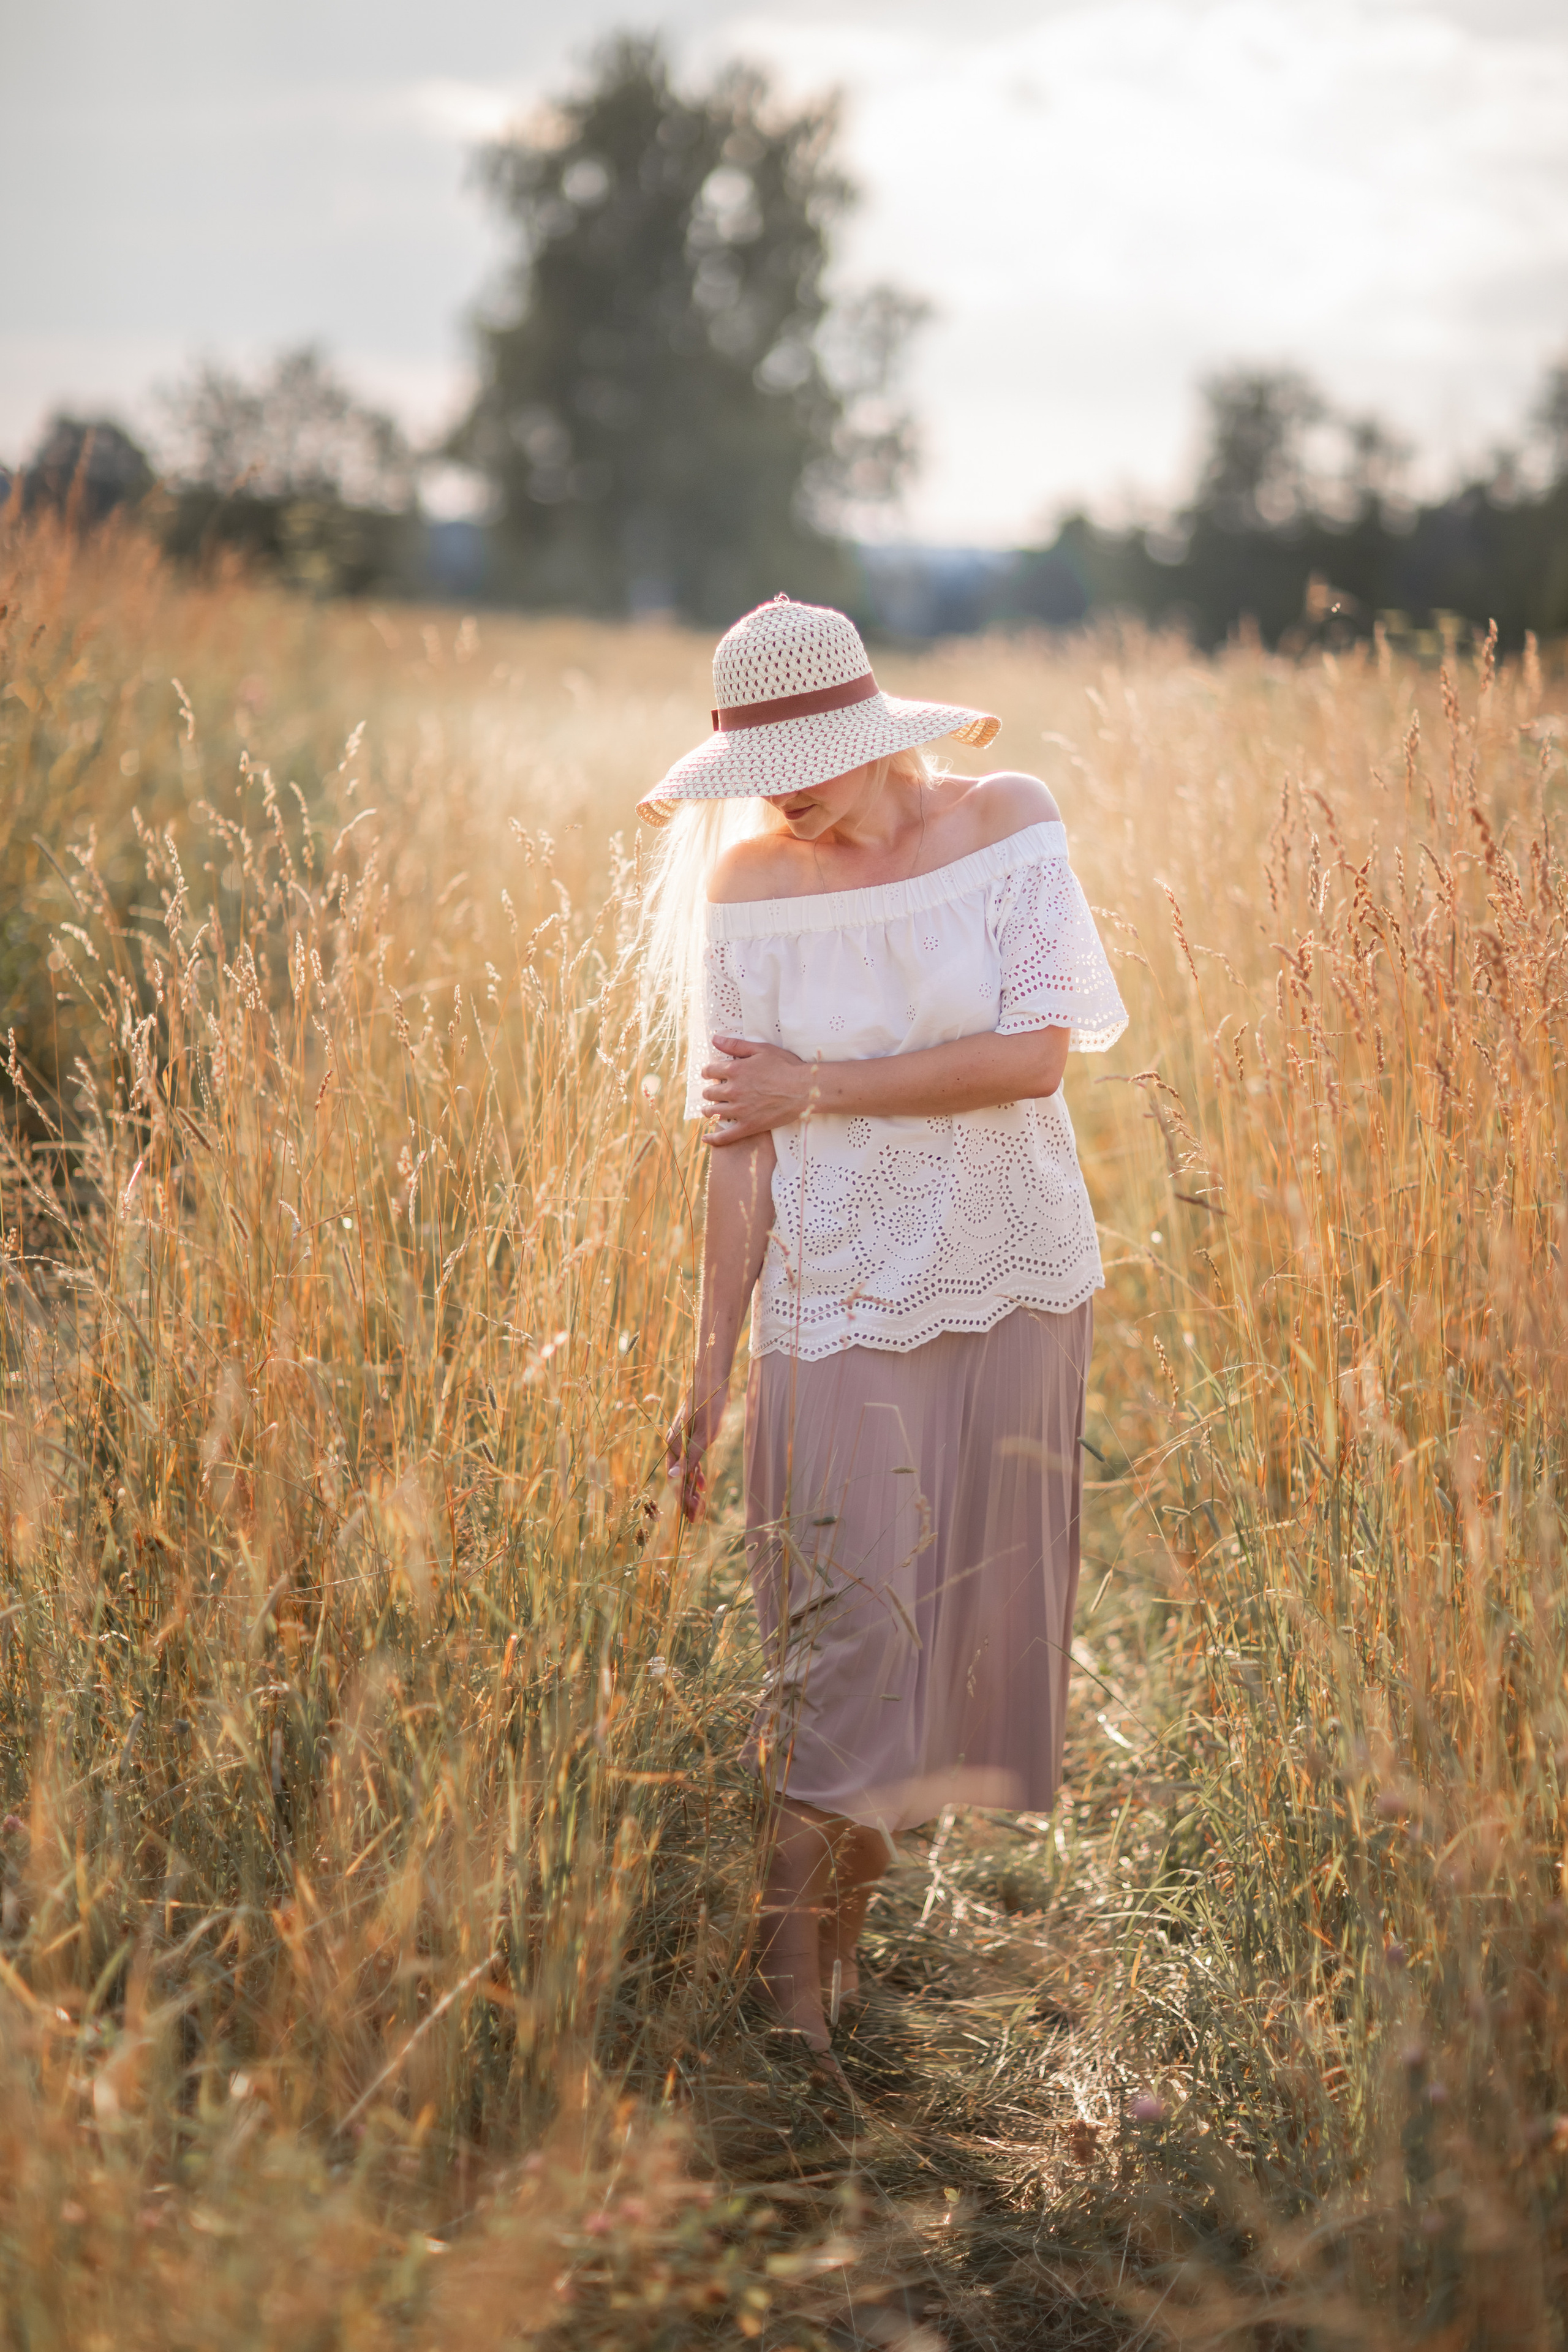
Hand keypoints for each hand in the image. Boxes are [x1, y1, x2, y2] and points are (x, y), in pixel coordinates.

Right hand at [664, 1381, 728, 1521]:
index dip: (684, 1500)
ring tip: (700, 1507)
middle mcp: (675, 1445)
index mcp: (674, 1446)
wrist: (711, 1380)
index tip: (693, 1516)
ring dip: (691, 1490)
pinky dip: (695, 1475)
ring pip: (685, 1471)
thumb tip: (674, 1479)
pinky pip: (690, 1461)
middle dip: (687, 1499)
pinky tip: (701, 1486)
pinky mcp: (690, 1437)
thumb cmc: (708, 1406)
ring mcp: (682, 1441)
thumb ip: (689, 1458)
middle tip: (697, 1518)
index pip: (676, 1480)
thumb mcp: (702, 1436)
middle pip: (678, 1478)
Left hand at [702, 1037, 813, 1144]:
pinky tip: (706, 1138)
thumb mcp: (761, 1049)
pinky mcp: (749, 1126)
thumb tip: (714, 1038)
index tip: (709, 1074)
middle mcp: (733, 1091)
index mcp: (735, 1070)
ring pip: (713, 1112)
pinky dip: (714, 1139)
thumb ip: (736, 1045)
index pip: (710, 1071)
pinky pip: (725, 1136)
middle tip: (713, 1092)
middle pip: (709, 1092)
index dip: (708, 1072)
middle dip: (709, 1091)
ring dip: (709, 1110)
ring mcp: (740, 1110)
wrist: (804, 1089)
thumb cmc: (786, 1066)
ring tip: (709, 1110)